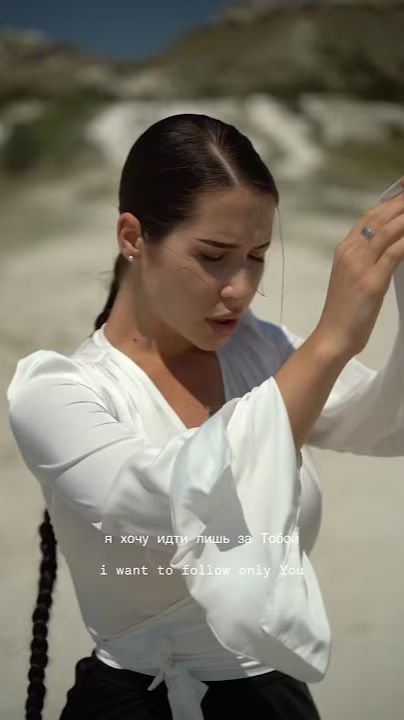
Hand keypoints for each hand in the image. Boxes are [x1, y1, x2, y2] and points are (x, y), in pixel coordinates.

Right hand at [313, 177, 403, 358]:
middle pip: (380, 217)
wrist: (333, 336)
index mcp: (344, 250)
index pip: (369, 216)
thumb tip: (392, 244)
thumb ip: (369, 259)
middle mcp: (350, 252)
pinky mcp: (371, 281)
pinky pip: (395, 253)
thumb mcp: (354, 278)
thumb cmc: (345, 312)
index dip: (390, 202)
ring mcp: (359, 265)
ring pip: (388, 230)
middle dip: (402, 203)